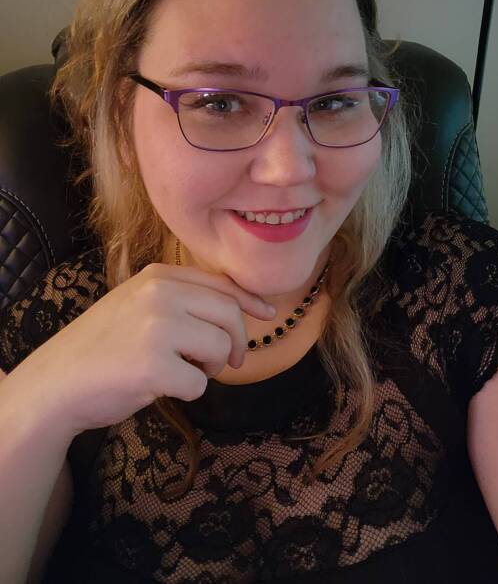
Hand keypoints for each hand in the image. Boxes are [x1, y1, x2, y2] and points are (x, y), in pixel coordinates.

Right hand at [24, 262, 275, 434]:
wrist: (57, 381)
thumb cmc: (104, 346)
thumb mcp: (140, 304)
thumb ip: (183, 299)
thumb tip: (244, 309)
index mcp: (158, 276)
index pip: (221, 283)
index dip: (250, 301)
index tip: (268, 314)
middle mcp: (160, 294)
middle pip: (229, 314)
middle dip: (236, 342)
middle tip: (227, 362)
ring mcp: (157, 327)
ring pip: (220, 348)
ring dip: (210, 368)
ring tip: (181, 371)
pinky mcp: (154, 365)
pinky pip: (199, 383)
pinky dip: (188, 392)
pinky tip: (160, 386)